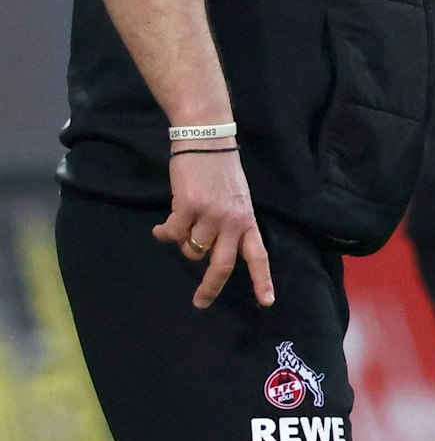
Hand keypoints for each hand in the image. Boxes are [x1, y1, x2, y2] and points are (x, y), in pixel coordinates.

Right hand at [153, 150, 274, 309]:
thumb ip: (226, 225)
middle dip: (211, 287)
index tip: (267, 301)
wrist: (207, 139)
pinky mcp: (188, 207)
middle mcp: (233, 220)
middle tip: (200, 301)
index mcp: (247, 219)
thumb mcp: (235, 198)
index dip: (263, 279)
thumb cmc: (220, 171)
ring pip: (191, 249)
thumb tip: (200, 252)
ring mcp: (211, 214)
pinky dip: (164, 232)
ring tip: (179, 224)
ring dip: (181, 242)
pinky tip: (161, 226)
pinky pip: (172, 234)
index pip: (259, 254)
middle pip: (223, 265)